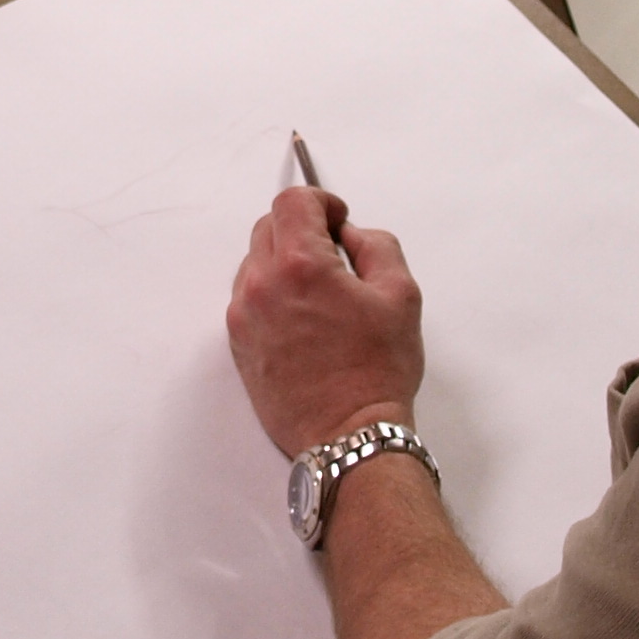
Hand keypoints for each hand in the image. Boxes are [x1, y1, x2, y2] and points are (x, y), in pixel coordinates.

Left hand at [228, 188, 427, 456]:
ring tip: (319, 293)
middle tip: (333, 253)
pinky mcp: (238, 343)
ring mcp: (244, 316)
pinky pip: (248, 298)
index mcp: (300, 265)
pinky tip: (302, 318)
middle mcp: (262, 285)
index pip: (293, 202)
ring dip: (283, 262)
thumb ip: (376, 245)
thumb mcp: (401, 295)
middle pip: (268, 226)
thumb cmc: (377, 371)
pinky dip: (271, 293)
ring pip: (254, 262)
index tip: (338, 218)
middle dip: (300, 228)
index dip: (320, 202)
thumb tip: (350, 233)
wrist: (349, 436)